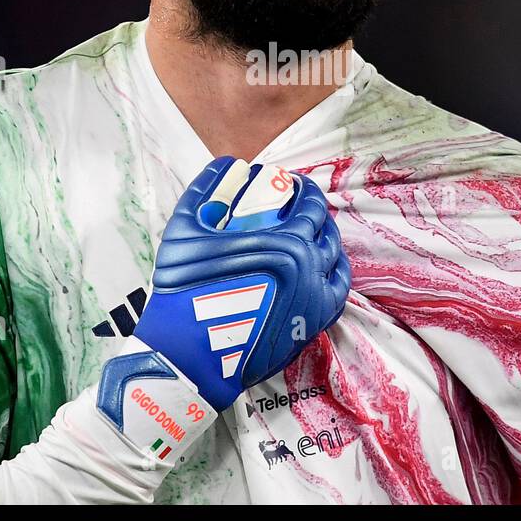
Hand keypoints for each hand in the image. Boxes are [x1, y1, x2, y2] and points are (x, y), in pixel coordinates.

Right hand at [99, 156, 349, 425]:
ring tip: (310, 237)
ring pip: (335, 262)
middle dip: (315, 214)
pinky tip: (321, 271)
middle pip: (326, 231)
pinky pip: (336, 296)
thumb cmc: (184, 290)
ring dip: (326, 243)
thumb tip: (225, 165)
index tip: (294, 185)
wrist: (189, 355)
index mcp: (286, 243)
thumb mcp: (185, 230)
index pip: (312, 204)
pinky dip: (333, 277)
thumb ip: (205, 190)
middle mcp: (308, 270)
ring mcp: (313, 301)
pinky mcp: (309, 327)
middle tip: (299, 210)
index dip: (305, 189)